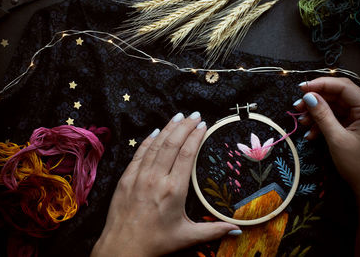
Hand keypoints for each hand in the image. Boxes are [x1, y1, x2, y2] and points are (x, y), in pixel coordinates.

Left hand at [91, 112, 239, 256]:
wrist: (122, 247)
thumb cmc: (156, 242)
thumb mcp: (187, 237)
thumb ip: (214, 231)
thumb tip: (238, 230)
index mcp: (173, 190)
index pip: (186, 154)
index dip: (195, 137)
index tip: (203, 125)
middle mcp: (156, 178)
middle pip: (172, 144)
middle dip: (184, 126)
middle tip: (195, 115)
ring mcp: (139, 176)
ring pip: (155, 145)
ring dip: (168, 128)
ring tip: (179, 116)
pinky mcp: (126, 178)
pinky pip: (139, 153)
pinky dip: (149, 140)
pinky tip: (156, 132)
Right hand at [293, 77, 359, 255]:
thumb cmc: (358, 164)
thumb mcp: (336, 138)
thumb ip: (322, 115)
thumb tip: (308, 96)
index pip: (343, 86)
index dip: (320, 84)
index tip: (300, 89)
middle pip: (337, 95)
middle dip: (316, 100)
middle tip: (297, 107)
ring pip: (335, 107)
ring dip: (317, 113)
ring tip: (302, 122)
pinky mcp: (356, 127)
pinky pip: (336, 118)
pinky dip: (322, 124)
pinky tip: (311, 134)